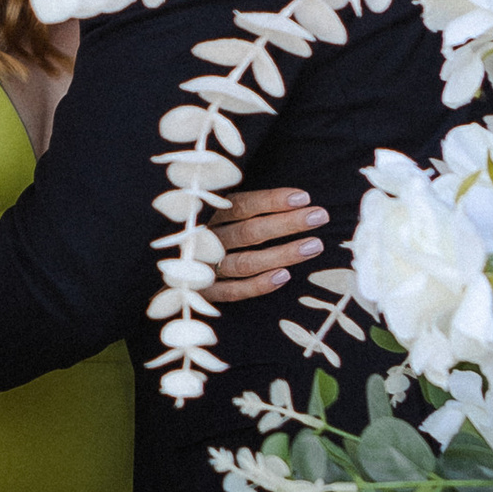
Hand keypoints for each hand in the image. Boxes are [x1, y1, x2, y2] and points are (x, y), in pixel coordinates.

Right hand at [203, 182, 329, 301]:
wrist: (171, 274)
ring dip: (282, 254)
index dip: (272, 201)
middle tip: (321, 216)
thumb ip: (247, 208)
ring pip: (246, 262)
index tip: (304, 198)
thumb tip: (296, 197)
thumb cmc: (210, 237)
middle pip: (249, 232)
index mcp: (208, 216)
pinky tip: (285, 276)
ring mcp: (204, 269)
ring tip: (315, 246)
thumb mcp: (219, 216)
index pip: (242, 206)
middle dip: (287, 223)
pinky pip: (235, 291)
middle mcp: (206, 241)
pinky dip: (259, 285)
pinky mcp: (207, 294)